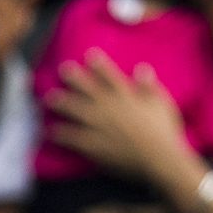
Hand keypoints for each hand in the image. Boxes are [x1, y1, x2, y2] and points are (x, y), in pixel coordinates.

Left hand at [44, 51, 194, 182]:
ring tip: (48, 99)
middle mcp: (108, 107)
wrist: (158, 158)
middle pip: (86, 89)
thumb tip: (143, 68)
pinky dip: (61, 134)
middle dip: (73, 78)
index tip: (89, 54)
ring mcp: (98, 126)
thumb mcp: (162, 105)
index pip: (109, 75)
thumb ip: (150, 87)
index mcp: (125, 96)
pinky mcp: (93, 145)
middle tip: (62, 69)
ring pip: (75, 111)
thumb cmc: (164, 132)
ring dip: (61, 104)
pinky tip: (51, 132)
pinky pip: (72, 138)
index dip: (98, 64)